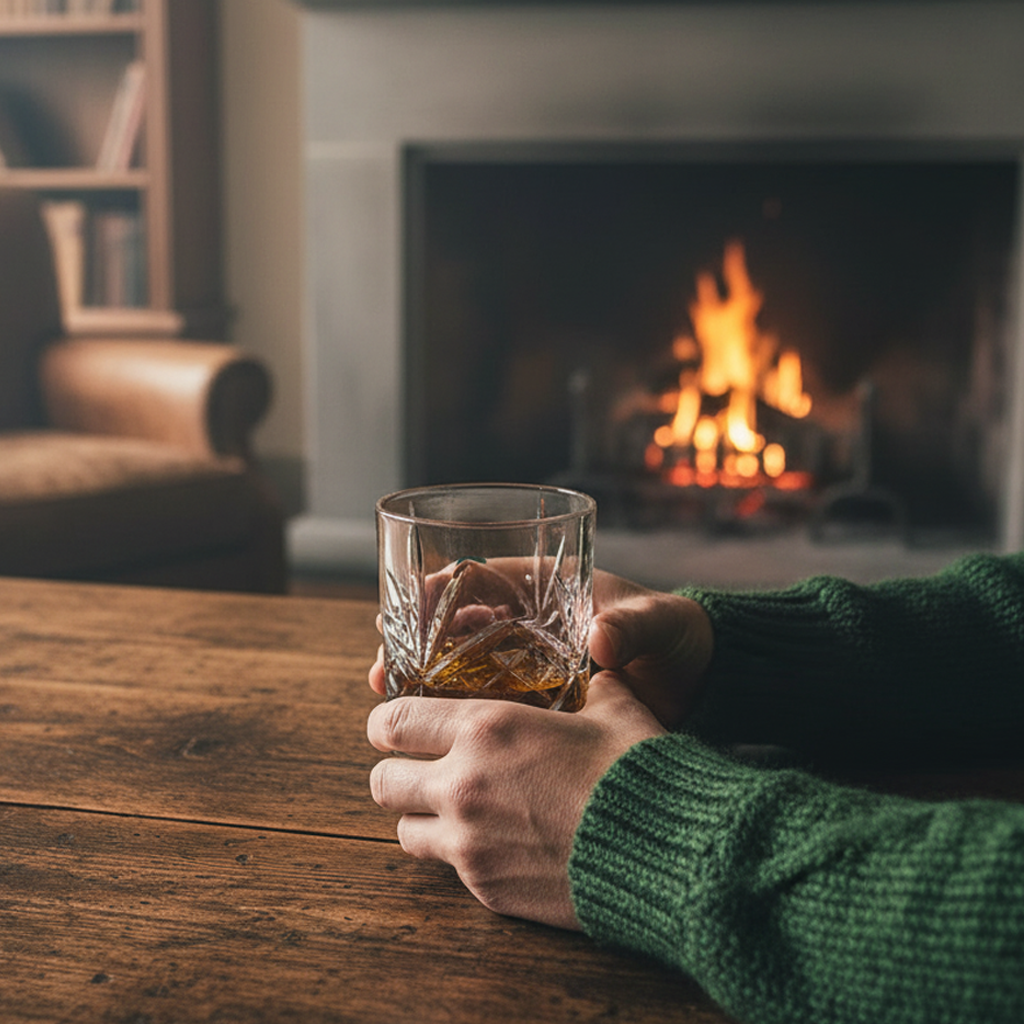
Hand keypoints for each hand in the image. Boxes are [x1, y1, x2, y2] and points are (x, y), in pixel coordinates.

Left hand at [367, 674, 665, 928]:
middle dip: (395, 771)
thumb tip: (594, 671)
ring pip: (404, 831)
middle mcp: (462, 785)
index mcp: (486, 729)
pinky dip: (461, 853)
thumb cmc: (639, 770)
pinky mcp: (486, 888)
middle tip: (419, 768)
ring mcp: (469, 843)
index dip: (386, 721)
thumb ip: (587, 685)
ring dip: (422, 816)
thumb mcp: (613, 707)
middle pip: (382, 781)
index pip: (393, 720)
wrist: (665, 853)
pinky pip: (448, 868)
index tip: (393, 725)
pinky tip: (497, 841)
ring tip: (454, 809)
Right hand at [370, 569, 714, 728]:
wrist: (702, 682)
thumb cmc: (679, 636)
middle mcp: (527, 622)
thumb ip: (633, 626)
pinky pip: (482, 705)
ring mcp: (527, 664)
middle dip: (413, 640)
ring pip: (458, 665)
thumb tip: (602, 639)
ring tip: (387, 695)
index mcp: (547, 587)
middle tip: (385, 667)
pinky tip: (426, 734)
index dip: (438, 588)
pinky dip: (451, 714)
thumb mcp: (659, 622)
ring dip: (420, 678)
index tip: (406, 605)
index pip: (479, 575)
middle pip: (454, 623)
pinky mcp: (533, 704)